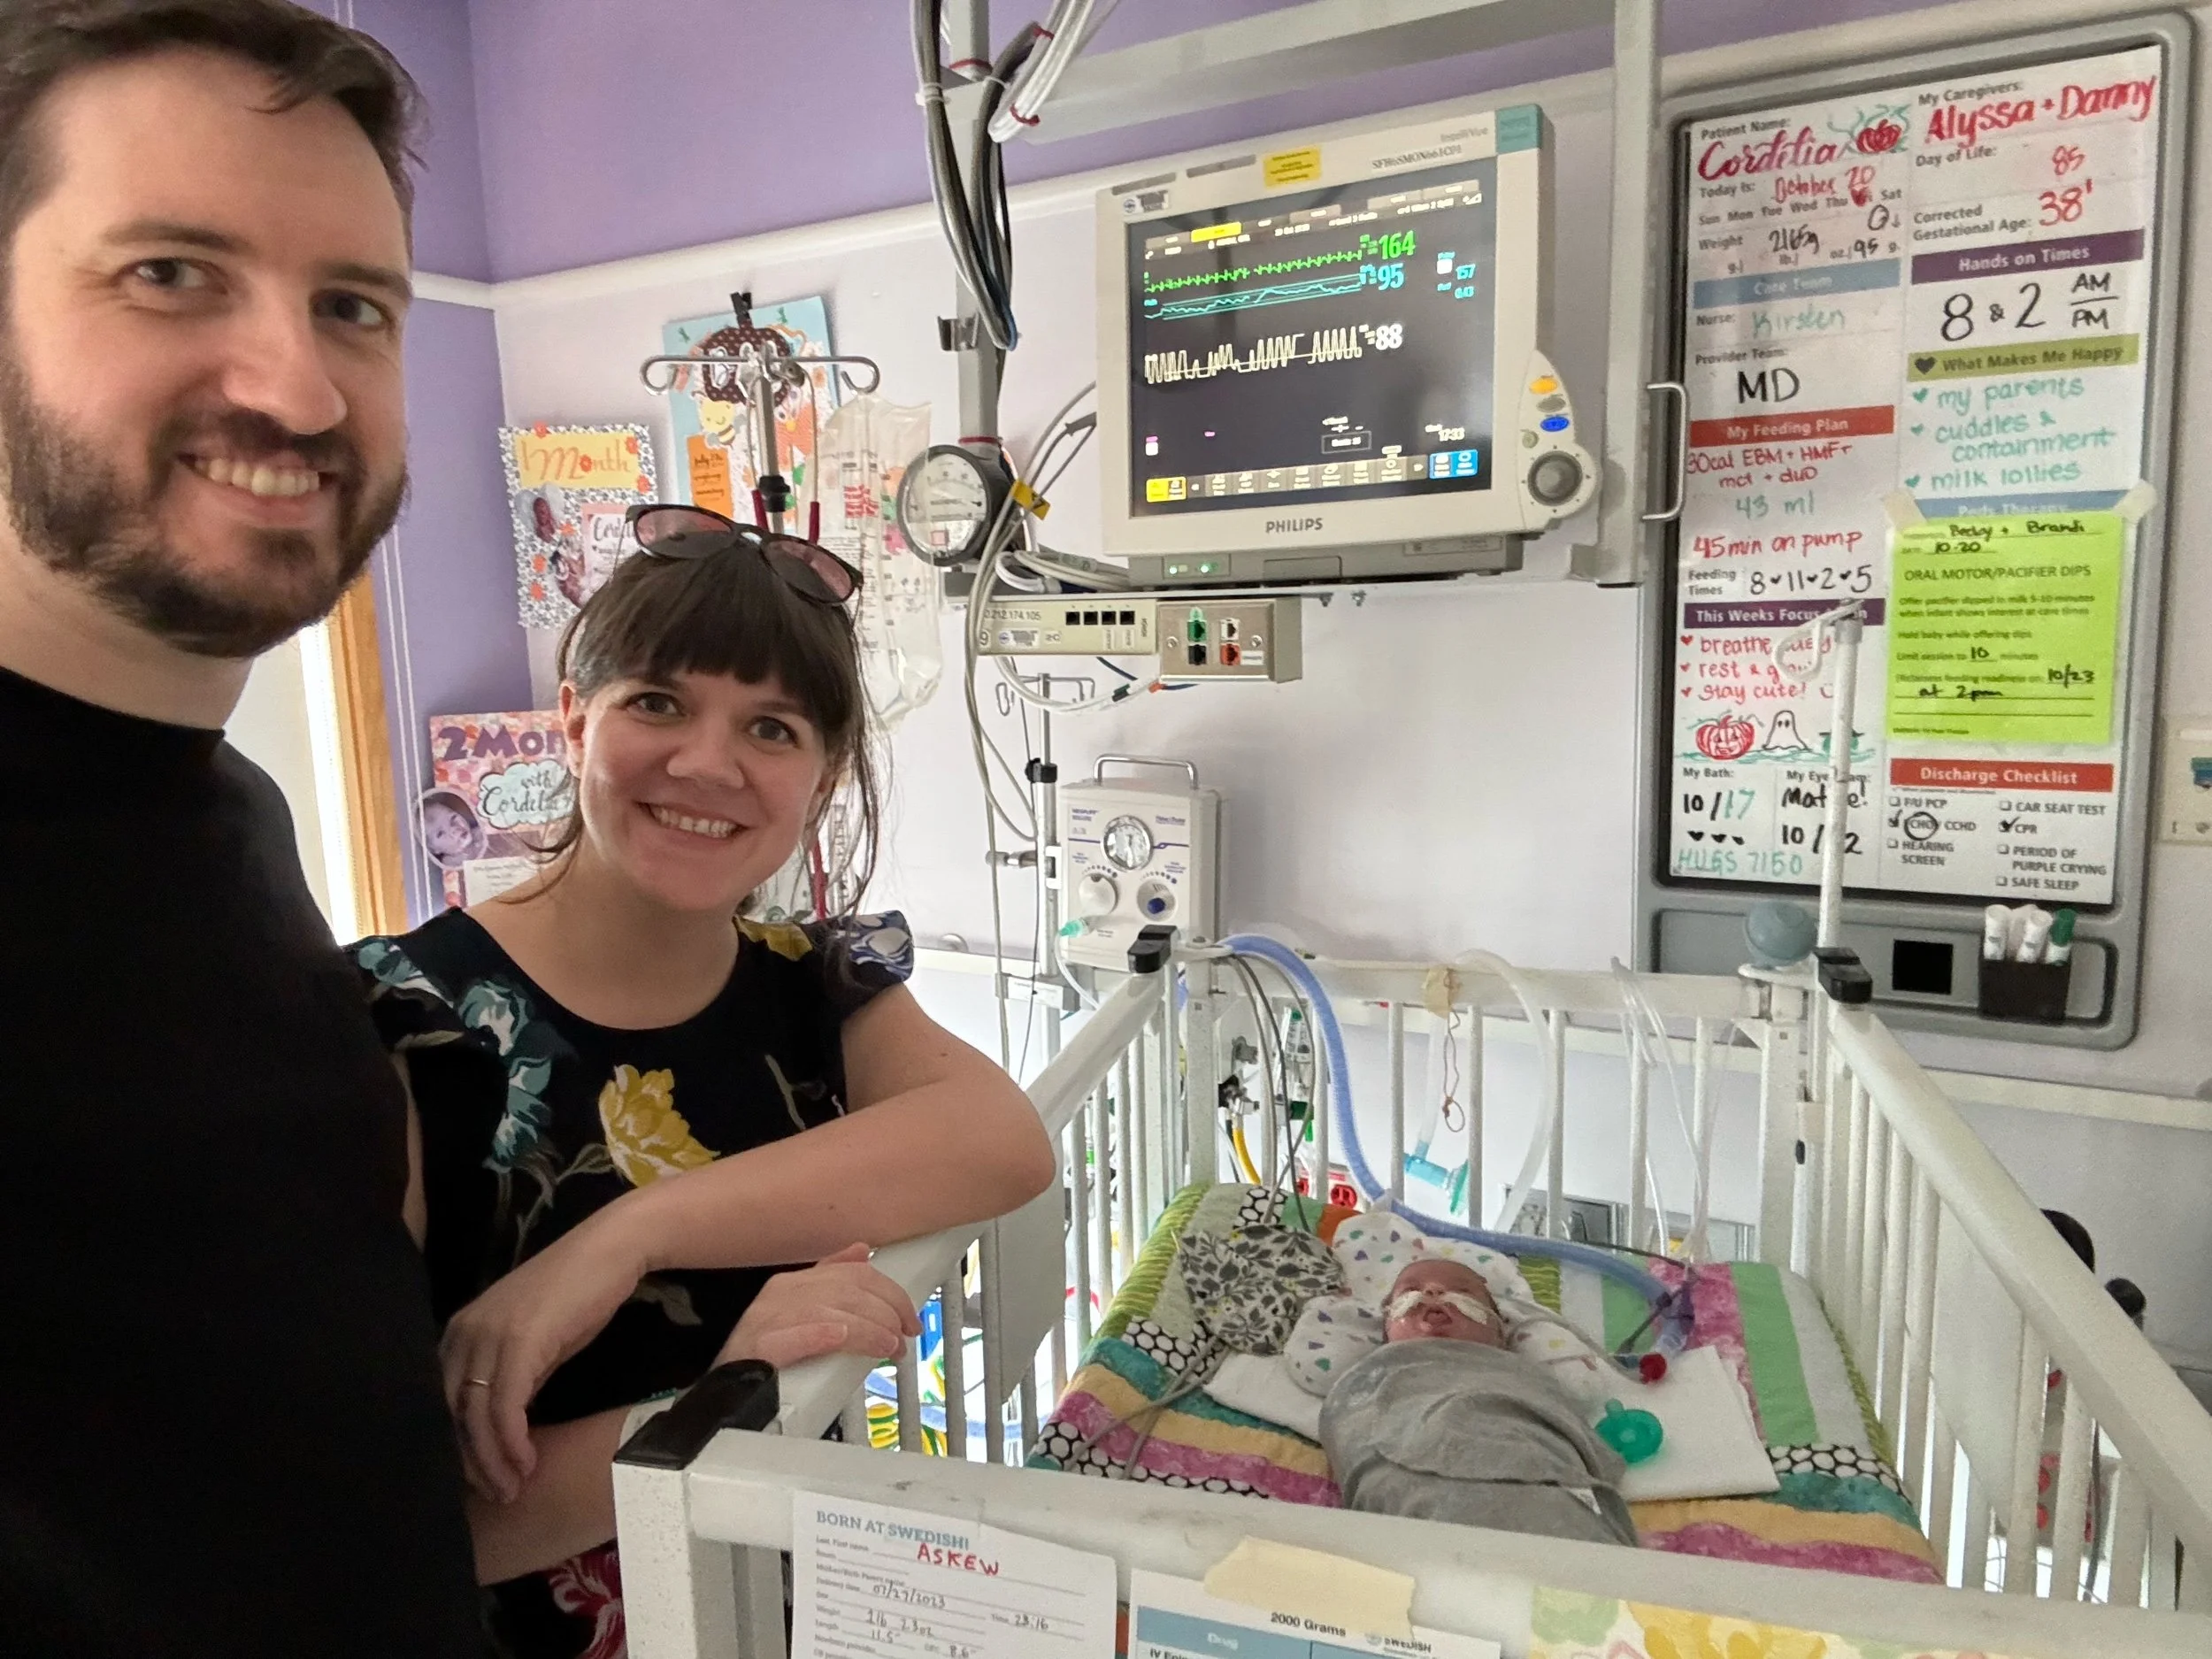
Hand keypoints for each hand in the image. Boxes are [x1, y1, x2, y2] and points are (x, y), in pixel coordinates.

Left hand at [441, 1211, 652, 1502]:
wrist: (611, 1251)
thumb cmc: (578, 1293)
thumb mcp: (535, 1341)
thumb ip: (512, 1377)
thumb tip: (505, 1425)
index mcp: (460, 1332)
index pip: (443, 1404)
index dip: (460, 1448)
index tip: (482, 1480)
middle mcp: (463, 1333)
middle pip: (451, 1415)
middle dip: (472, 1463)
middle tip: (499, 1493)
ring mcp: (488, 1335)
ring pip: (475, 1416)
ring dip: (494, 1461)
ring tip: (514, 1488)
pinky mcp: (518, 1341)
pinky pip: (505, 1406)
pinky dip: (513, 1441)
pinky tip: (528, 1462)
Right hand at [717, 1244, 920, 1371]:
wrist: (719, 1390)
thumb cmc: (762, 1354)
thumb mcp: (799, 1310)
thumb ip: (832, 1280)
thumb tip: (861, 1252)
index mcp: (793, 1283)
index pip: (854, 1275)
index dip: (890, 1295)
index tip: (908, 1319)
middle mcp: (780, 1295)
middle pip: (847, 1290)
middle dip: (886, 1313)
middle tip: (903, 1338)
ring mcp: (767, 1321)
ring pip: (830, 1312)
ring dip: (868, 1329)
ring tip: (888, 1347)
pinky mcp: (757, 1349)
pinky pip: (793, 1336)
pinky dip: (821, 1335)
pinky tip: (841, 1337)